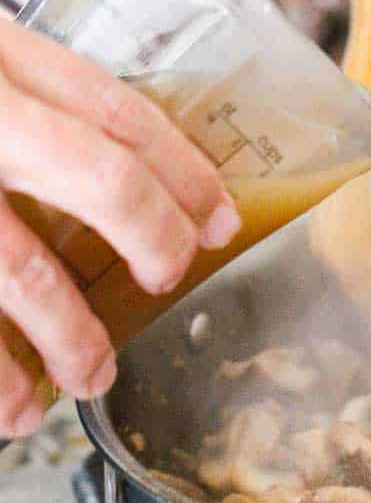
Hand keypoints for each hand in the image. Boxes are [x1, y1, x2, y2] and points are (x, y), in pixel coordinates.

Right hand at [0, 17, 239, 438]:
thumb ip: (15, 95)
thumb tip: (112, 171)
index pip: (114, 108)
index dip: (180, 171)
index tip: (217, 220)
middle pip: (93, 173)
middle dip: (148, 235)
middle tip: (167, 278)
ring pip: (17, 268)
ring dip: (68, 336)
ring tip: (90, 376)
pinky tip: (5, 407)